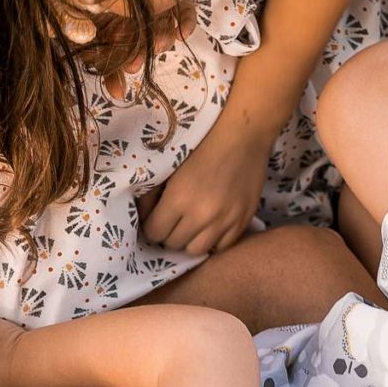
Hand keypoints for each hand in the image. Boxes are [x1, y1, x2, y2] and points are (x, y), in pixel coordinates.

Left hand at [143, 129, 271, 256]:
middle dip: (168, 234)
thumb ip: (153, 194)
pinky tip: (210, 227)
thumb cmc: (202, 145)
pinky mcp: (243, 221)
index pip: (154, 233)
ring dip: (189, 240)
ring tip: (190, 227)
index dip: (151, 227)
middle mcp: (201, 216)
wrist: (243, 136)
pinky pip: (222, 247)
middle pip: (173, 244)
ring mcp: (225, 221)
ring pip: (196, 251)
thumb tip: (144, 215)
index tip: (155, 220)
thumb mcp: (170, 167)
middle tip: (172, 222)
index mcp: (178, 199)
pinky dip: (213, 241)